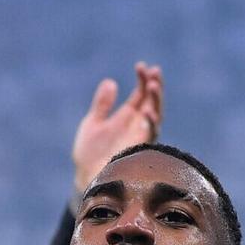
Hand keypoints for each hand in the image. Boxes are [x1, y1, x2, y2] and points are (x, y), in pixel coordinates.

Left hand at [72, 63, 162, 190]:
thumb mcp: (93, 124)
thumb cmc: (90, 154)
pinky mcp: (139, 149)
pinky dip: (150, 123)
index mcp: (128, 117)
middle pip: (153, 102)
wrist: (87, 177)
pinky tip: (147, 112)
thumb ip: (102, 104)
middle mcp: (137, 125)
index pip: (141, 94)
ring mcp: (140, 137)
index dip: (143, 80)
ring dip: (156, 100)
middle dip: (155, 86)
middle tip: (154, 71)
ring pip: (156, 115)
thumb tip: (110, 82)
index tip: (140, 66)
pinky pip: (150, 135)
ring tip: (153, 85)